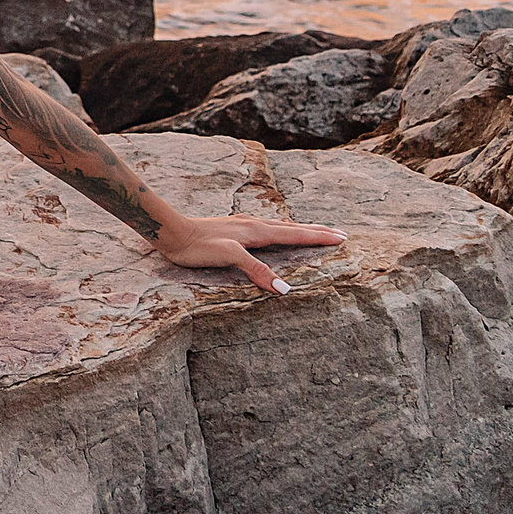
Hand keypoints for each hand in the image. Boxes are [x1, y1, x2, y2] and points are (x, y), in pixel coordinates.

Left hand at [154, 214, 346, 293]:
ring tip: (315, 232)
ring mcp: (242, 225)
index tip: (342, 238)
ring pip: (279, 227)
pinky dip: (280, 231)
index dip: (319, 237)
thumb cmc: (197, 246)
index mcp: (256, 231)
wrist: (170, 233)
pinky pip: (265, 230)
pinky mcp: (232, 230)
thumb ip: (256, 271)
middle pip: (292, 227)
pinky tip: (274, 234)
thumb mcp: (228, 258)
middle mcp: (252, 225)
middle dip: (317, 231)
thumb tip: (285, 288)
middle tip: (340, 233)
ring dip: (300, 230)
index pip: (295, 234)